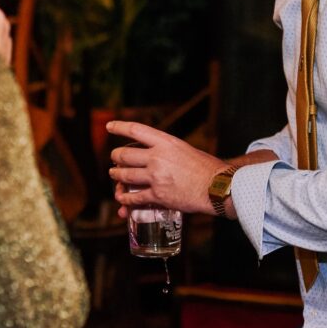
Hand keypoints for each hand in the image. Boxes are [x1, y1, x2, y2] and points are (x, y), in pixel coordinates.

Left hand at [107, 121, 228, 216]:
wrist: (217, 187)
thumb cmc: (206, 168)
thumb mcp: (184, 149)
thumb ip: (167, 151)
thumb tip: (154, 154)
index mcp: (166, 142)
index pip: (136, 130)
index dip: (119, 127)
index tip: (109, 126)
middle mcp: (158, 157)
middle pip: (124, 155)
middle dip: (116, 157)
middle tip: (114, 159)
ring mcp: (156, 177)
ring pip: (125, 176)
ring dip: (116, 177)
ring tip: (114, 176)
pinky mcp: (158, 196)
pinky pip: (134, 198)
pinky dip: (126, 200)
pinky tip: (122, 200)